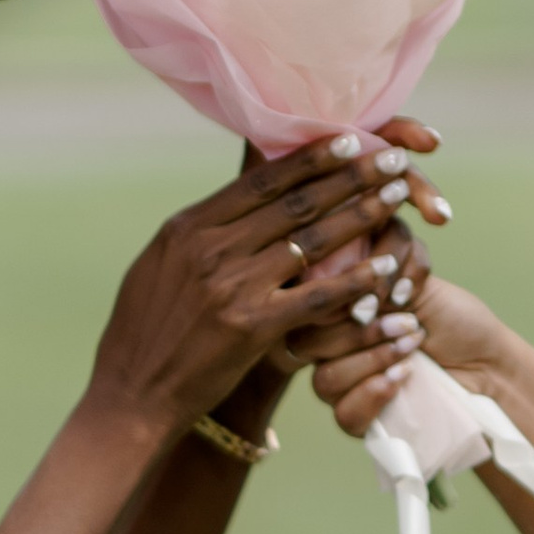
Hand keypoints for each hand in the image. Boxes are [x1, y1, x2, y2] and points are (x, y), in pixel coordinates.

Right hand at [89, 131, 430, 439]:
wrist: (134, 394)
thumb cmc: (145, 331)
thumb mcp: (161, 266)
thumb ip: (200, 234)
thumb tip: (236, 201)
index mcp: (189, 227)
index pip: (261, 180)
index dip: (312, 158)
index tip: (351, 139)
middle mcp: (211, 249)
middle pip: (296, 202)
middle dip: (351, 176)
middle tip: (393, 158)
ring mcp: (233, 287)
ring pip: (313, 241)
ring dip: (362, 215)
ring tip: (398, 197)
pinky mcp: (253, 327)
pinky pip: (317, 297)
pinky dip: (355, 280)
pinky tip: (386, 267)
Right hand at [309, 266, 513, 438]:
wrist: (487, 363)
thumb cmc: (454, 318)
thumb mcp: (414, 282)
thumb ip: (372, 279)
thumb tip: (334, 281)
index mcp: (338, 311)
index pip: (307, 307)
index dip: (339, 299)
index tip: (381, 291)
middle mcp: (332, 348)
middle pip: (307, 345)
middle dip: (360, 333)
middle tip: (407, 323)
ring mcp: (344, 386)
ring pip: (324, 381)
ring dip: (372, 361)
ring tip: (411, 349)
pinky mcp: (361, 418)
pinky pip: (343, 415)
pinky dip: (375, 394)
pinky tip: (403, 379)